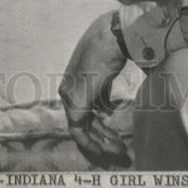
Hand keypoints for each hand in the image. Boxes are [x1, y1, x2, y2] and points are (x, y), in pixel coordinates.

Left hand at [59, 11, 130, 166]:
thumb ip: (102, 91)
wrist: (112, 36)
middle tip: (119, 149)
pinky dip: (93, 142)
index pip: (82, 110)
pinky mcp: (76, 103)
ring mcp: (70, 96)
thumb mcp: (105, 72)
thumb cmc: (112, 47)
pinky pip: (80, 131)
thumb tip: (106, 110)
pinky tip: (109, 148)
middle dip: (103, 137)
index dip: (97, 126)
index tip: (112, 136)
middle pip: (84, 121)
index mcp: (72, 81)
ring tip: (120, 151)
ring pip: (83, 128)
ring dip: (102, 141)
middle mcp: (67, 90)